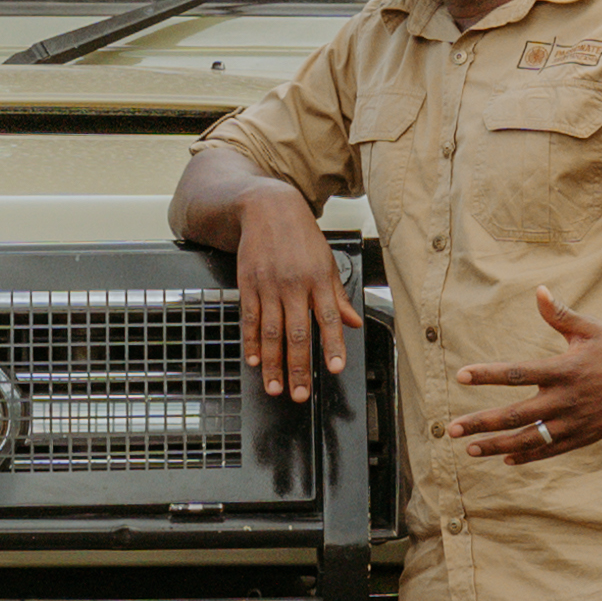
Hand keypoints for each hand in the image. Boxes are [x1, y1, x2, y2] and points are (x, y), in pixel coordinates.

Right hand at [221, 184, 363, 404]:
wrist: (266, 207)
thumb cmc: (300, 236)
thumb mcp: (326, 261)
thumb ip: (338, 296)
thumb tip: (353, 323)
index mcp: (318, 279)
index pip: (328, 318)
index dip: (332, 345)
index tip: (334, 368)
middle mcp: (294, 284)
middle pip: (296, 333)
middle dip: (298, 367)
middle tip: (299, 394)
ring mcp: (268, 285)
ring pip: (271, 332)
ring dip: (272, 363)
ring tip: (274, 387)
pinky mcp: (248, 284)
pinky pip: (250, 318)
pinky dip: (251, 341)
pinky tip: (254, 360)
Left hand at [444, 286, 601, 463]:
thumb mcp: (590, 328)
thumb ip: (559, 315)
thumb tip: (538, 291)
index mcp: (564, 370)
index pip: (517, 373)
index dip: (487, 375)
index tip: (461, 376)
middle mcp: (566, 399)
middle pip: (515, 415)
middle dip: (481, 422)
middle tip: (451, 428)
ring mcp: (575, 422)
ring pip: (529, 439)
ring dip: (497, 445)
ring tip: (470, 448)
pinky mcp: (585, 436)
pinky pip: (551, 450)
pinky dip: (528, 455)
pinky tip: (506, 458)